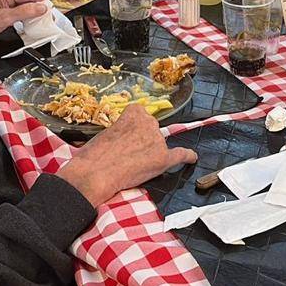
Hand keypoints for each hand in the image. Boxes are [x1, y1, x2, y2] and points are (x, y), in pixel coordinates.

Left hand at [0, 0, 50, 55]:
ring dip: (30, 8)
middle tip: (48, 13)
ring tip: (40, 16)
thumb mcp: (5, 19)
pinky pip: (15, 7)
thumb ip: (24, 12)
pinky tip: (27, 18)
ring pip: (20, 2)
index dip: (41, 1)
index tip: (51, 7)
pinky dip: (23, 12)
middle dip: (37, 4)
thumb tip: (40, 7)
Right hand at [57, 105, 196, 207]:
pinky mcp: (163, 159)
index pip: (141, 115)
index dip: (134, 129)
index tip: (127, 137)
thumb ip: (122, 129)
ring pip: (160, 144)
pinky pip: (181, 155)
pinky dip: (187, 156)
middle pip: (151, 130)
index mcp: (134, 112)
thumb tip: (126, 139)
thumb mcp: (106, 131)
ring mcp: (158, 141)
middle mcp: (149, 123)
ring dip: (151, 152)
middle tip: (126, 155)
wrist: (94, 174)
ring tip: (132, 165)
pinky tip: (192, 158)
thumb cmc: (94, 154)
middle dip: (142, 140)